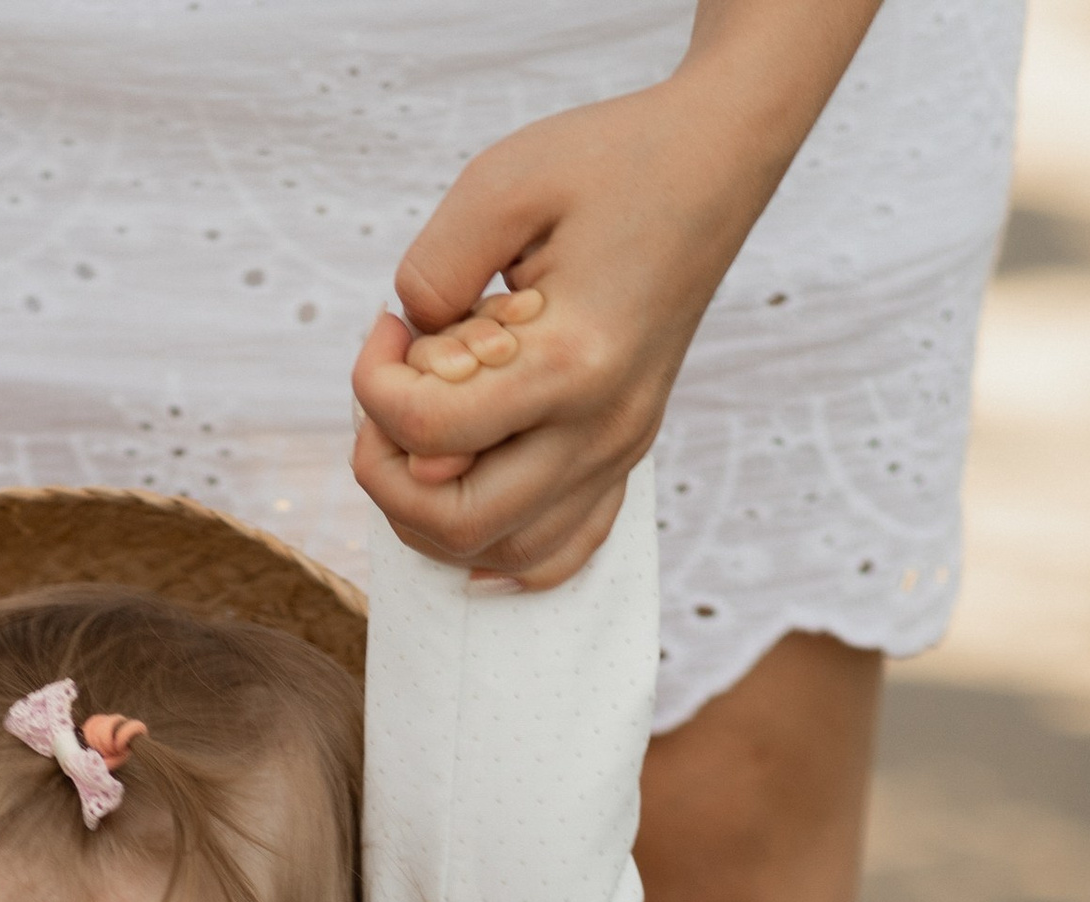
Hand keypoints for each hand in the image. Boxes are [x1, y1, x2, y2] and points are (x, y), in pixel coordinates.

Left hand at [350, 75, 770, 585]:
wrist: (715, 162)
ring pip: (499, 552)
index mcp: (570, 361)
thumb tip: (407, 355)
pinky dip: (498, 545)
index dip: (374, 385)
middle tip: (387, 398)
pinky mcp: (624, 453)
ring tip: (420, 434)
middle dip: (385, 472)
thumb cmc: (609, 161)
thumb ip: (434, 272)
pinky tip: (468, 493)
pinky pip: (556, 552)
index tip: (387, 328)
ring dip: (429, 513)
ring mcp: (617, 450)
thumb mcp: (501, 183)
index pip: (428, 434)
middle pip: (456, 522)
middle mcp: (600, 427)